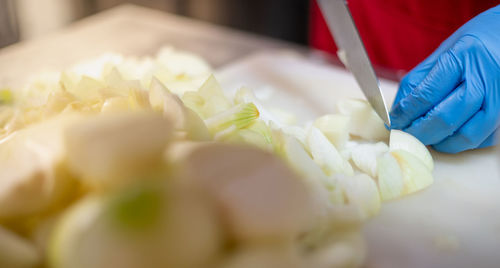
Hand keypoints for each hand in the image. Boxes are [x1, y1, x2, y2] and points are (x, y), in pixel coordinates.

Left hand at [390, 5, 499, 152]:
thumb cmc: (474, 43)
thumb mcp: (443, 52)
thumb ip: (418, 81)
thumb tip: (397, 112)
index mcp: (463, 57)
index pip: (426, 95)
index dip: (405, 114)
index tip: (393, 122)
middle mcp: (485, 78)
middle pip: (445, 118)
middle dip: (419, 133)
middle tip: (404, 135)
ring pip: (466, 135)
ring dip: (440, 142)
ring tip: (425, 137)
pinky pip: (483, 139)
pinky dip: (461, 142)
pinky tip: (448, 135)